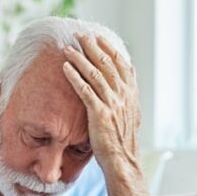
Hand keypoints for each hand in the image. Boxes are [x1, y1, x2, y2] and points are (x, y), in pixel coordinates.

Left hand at [62, 34, 140, 171]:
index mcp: (131, 94)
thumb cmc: (121, 141)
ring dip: (80, 58)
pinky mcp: (100, 114)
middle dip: (93, 47)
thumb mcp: (128, 116)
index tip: (99, 37)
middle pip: (107, 64)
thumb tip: (122, 87)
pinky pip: (85, 91)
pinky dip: (75, 77)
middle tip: (80, 35)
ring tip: (68, 47)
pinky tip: (65, 68)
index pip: (121, 64)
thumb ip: (124, 99)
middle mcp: (123, 95)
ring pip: (95, 74)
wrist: (122, 161)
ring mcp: (112, 104)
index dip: (109, 49)